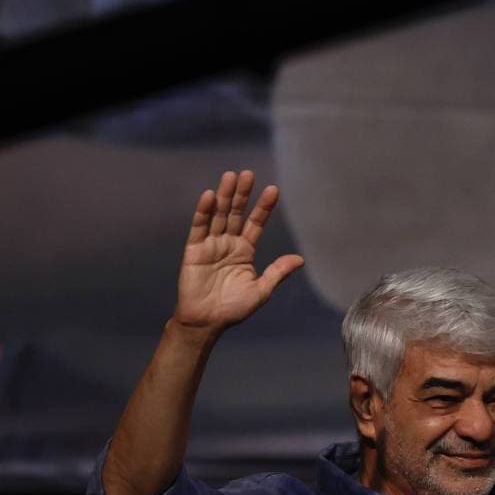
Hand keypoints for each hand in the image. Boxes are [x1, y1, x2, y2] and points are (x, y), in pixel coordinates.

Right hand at [172, 171, 304, 336]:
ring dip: (224, 196)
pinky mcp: (194, 250)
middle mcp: (228, 244)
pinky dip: (204, 212)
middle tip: (248, 174)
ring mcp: (210, 245)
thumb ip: (277, 272)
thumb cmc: (234, 308)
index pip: (256, 223)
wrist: (207, 321)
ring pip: (219, 215)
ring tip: (231, 176)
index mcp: (245, 251)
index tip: (273, 189)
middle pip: (236, 214)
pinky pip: (199, 227)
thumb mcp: (262, 290)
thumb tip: (300, 259)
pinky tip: (210, 196)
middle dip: (242, 194)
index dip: (263, 207)